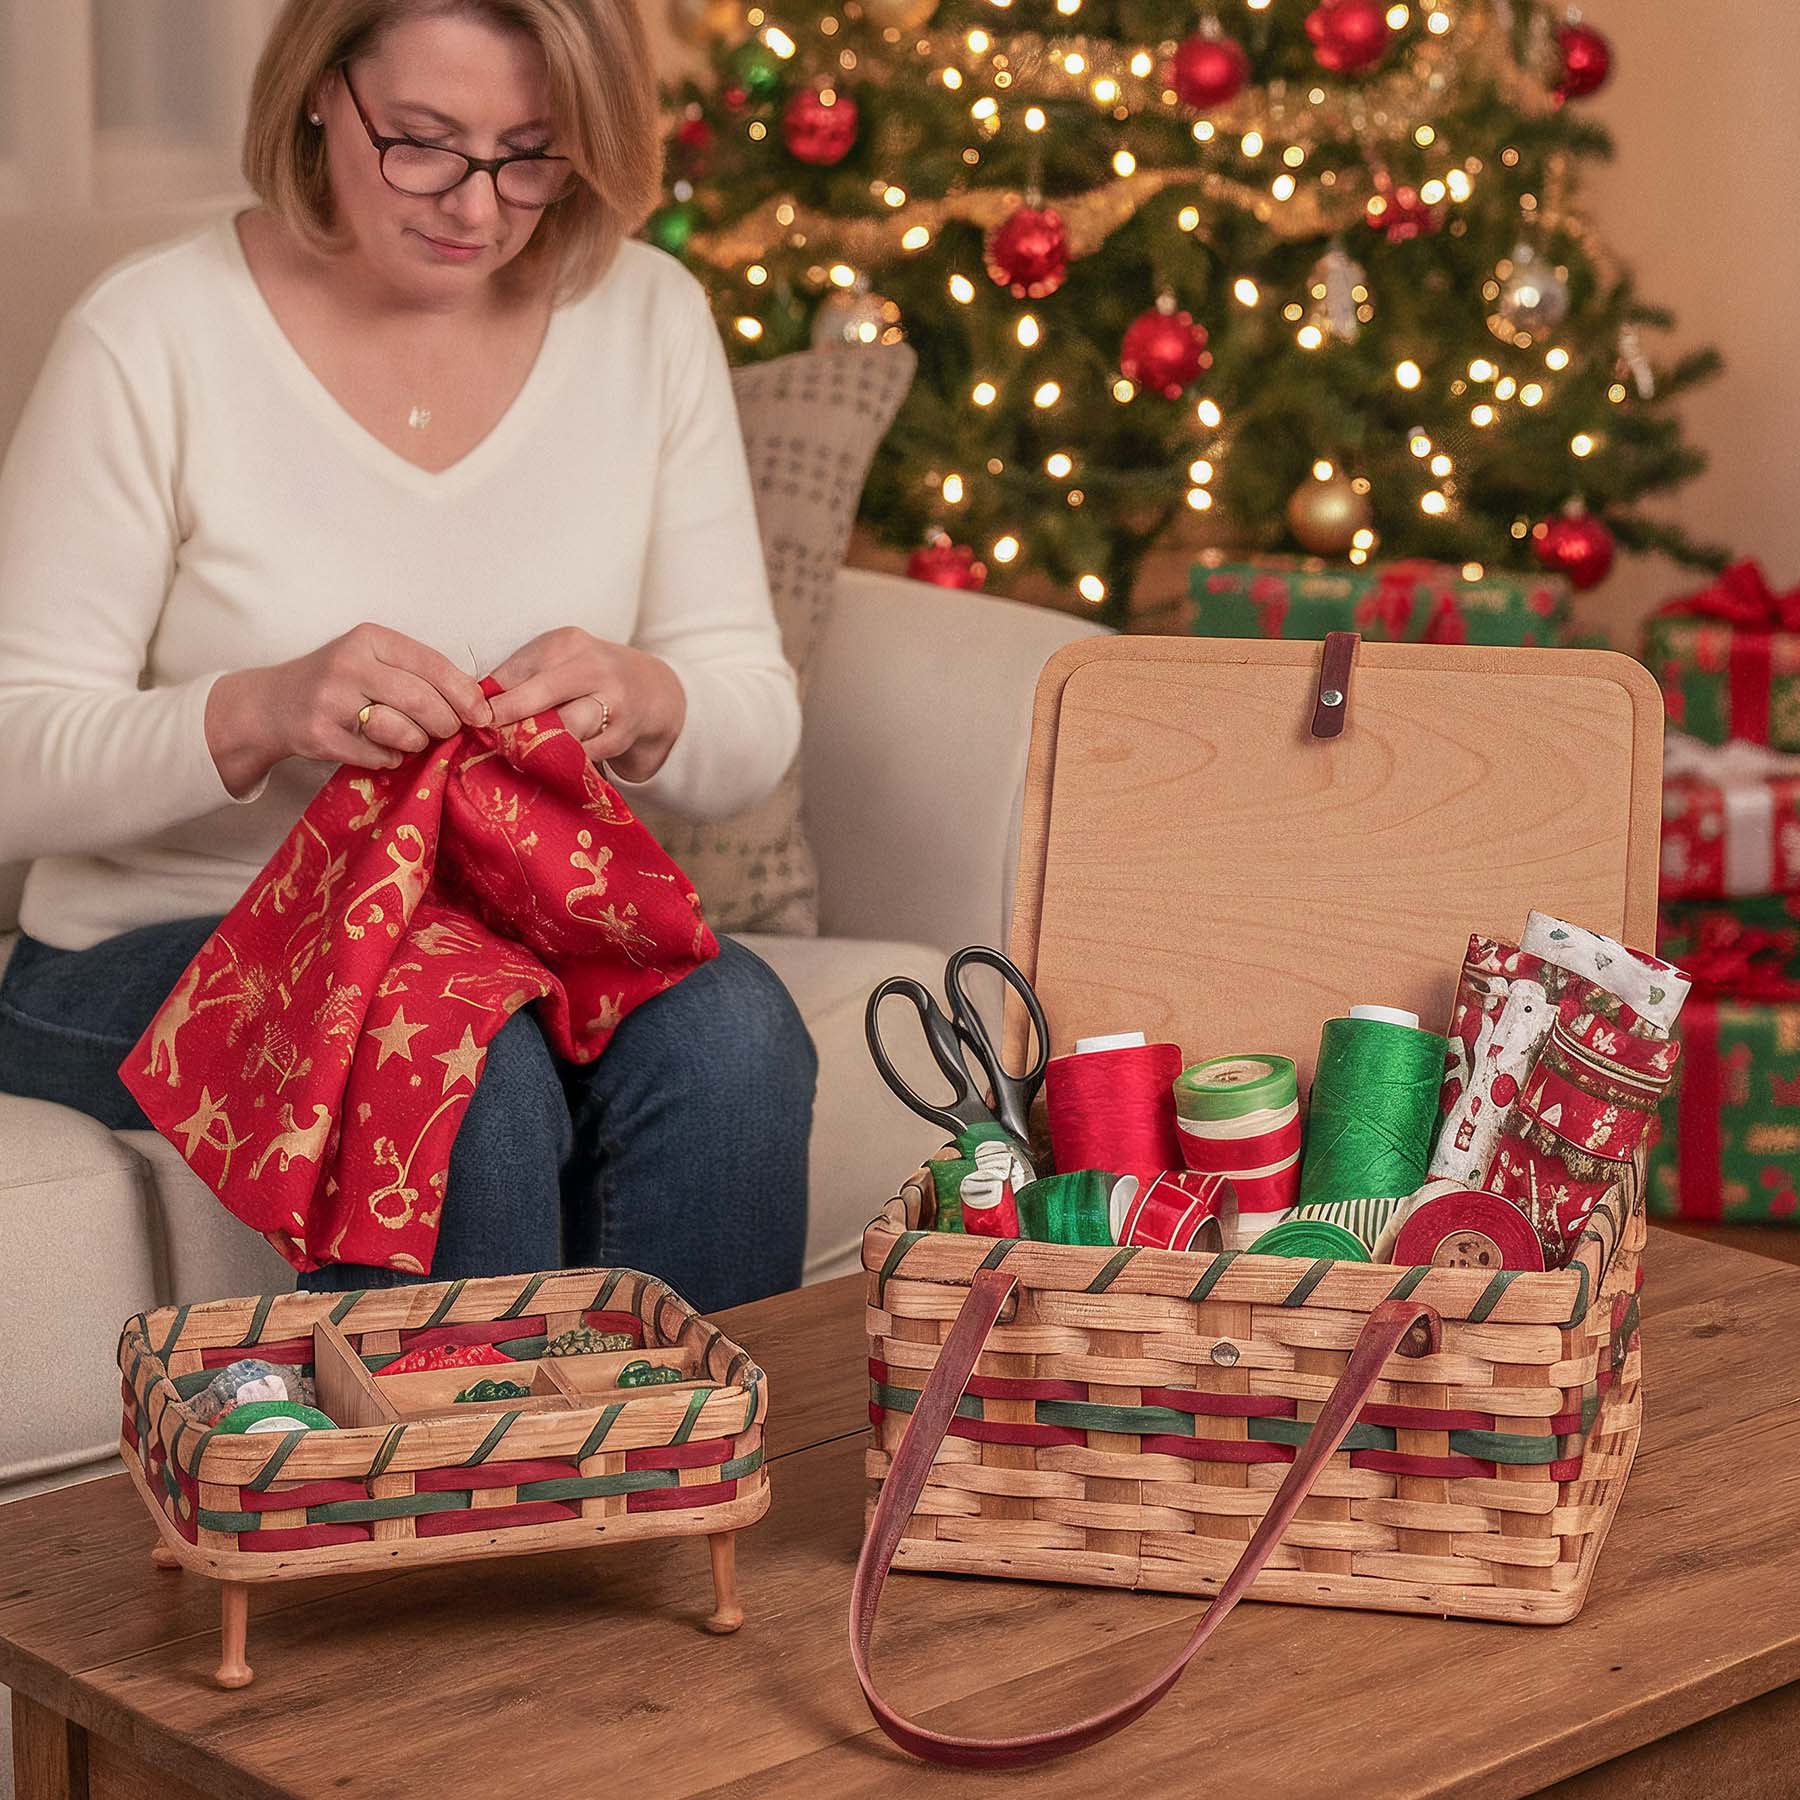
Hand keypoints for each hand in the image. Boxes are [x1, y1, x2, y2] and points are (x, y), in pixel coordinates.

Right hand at [211, 623, 492, 788]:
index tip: (482, 713)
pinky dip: (390, 758)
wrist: (272, 704)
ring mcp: (331, 700)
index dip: (465, 693)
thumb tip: (478, 703)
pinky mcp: (320, 735)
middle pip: (423, 701)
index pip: (433, 665)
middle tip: (446, 731)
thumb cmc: (339, 682)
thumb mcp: (374, 660)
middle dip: (446, 723)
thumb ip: (419, 673)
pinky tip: (380, 748)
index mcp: (370, 639)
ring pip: (404, 731)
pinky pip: (379, 756)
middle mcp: (349, 664)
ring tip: (409, 737)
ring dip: (417, 742)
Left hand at [484, 627, 685, 780]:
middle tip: (481, 732)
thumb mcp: (562, 663)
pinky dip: (560, 762)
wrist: (656, 692)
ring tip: (510, 754)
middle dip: (506, 715)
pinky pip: (583, 753)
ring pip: (564, 726)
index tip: (469, 713)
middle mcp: (592, 666)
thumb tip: (473, 703)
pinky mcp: (622, 733)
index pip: (520, 667)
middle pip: (539, 692)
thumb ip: (523, 677)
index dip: (490, 694)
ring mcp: (612, 701)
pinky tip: (544, 766)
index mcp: (568, 643)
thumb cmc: (593, 679)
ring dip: (534, 743)